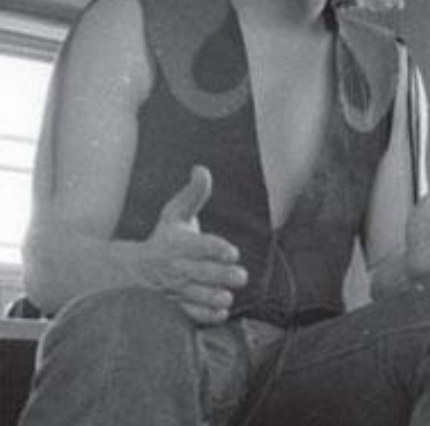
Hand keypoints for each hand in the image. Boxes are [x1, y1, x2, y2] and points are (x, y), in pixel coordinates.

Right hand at [135, 166, 247, 324]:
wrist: (132, 272)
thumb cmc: (163, 239)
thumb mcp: (175, 214)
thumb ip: (194, 194)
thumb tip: (202, 169)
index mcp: (178, 243)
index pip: (199, 246)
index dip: (217, 249)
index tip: (232, 253)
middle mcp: (176, 267)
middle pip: (202, 274)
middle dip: (224, 276)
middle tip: (241, 276)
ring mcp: (175, 290)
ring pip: (198, 297)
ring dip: (217, 297)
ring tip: (228, 294)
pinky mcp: (176, 308)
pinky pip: (192, 315)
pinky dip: (208, 314)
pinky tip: (220, 309)